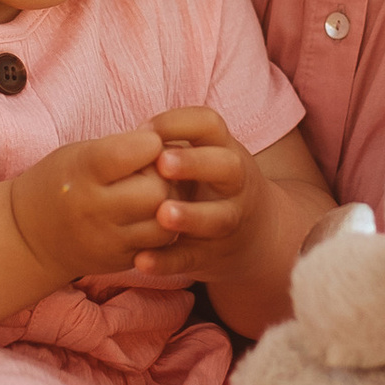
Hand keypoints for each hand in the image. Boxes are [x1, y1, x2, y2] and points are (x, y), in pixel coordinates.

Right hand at [7, 126, 173, 284]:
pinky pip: (161, 246)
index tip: (145, 143)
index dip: (150, 142)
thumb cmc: (60, 182)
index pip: (136, 151)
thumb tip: (169, 146)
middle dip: (165, 177)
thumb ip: (121, 148)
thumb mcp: (79, 153)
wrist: (30, 237)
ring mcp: (107, 240)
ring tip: (155, 195)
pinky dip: (164, 228)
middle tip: (155, 172)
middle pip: (156, 191)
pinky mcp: (120, 262)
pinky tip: (151, 216)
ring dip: (170, 206)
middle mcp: (93, 209)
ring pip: (166, 223)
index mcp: (81, 171)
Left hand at [129, 105, 261, 278]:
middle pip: (227, 167)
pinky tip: (143, 261)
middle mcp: (236, 183)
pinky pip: (192, 258)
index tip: (144, 130)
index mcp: (225, 150)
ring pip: (217, 218)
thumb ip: (169, 148)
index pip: (210, 124)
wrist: (258, 234)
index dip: (178, 123)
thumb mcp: (203, 157)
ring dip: (190, 216)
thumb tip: (126, 141)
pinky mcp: (215, 255)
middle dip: (195, 164)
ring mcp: (230, 220)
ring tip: (162, 214)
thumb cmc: (211, 184)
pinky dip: (168, 262)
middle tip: (163, 164)